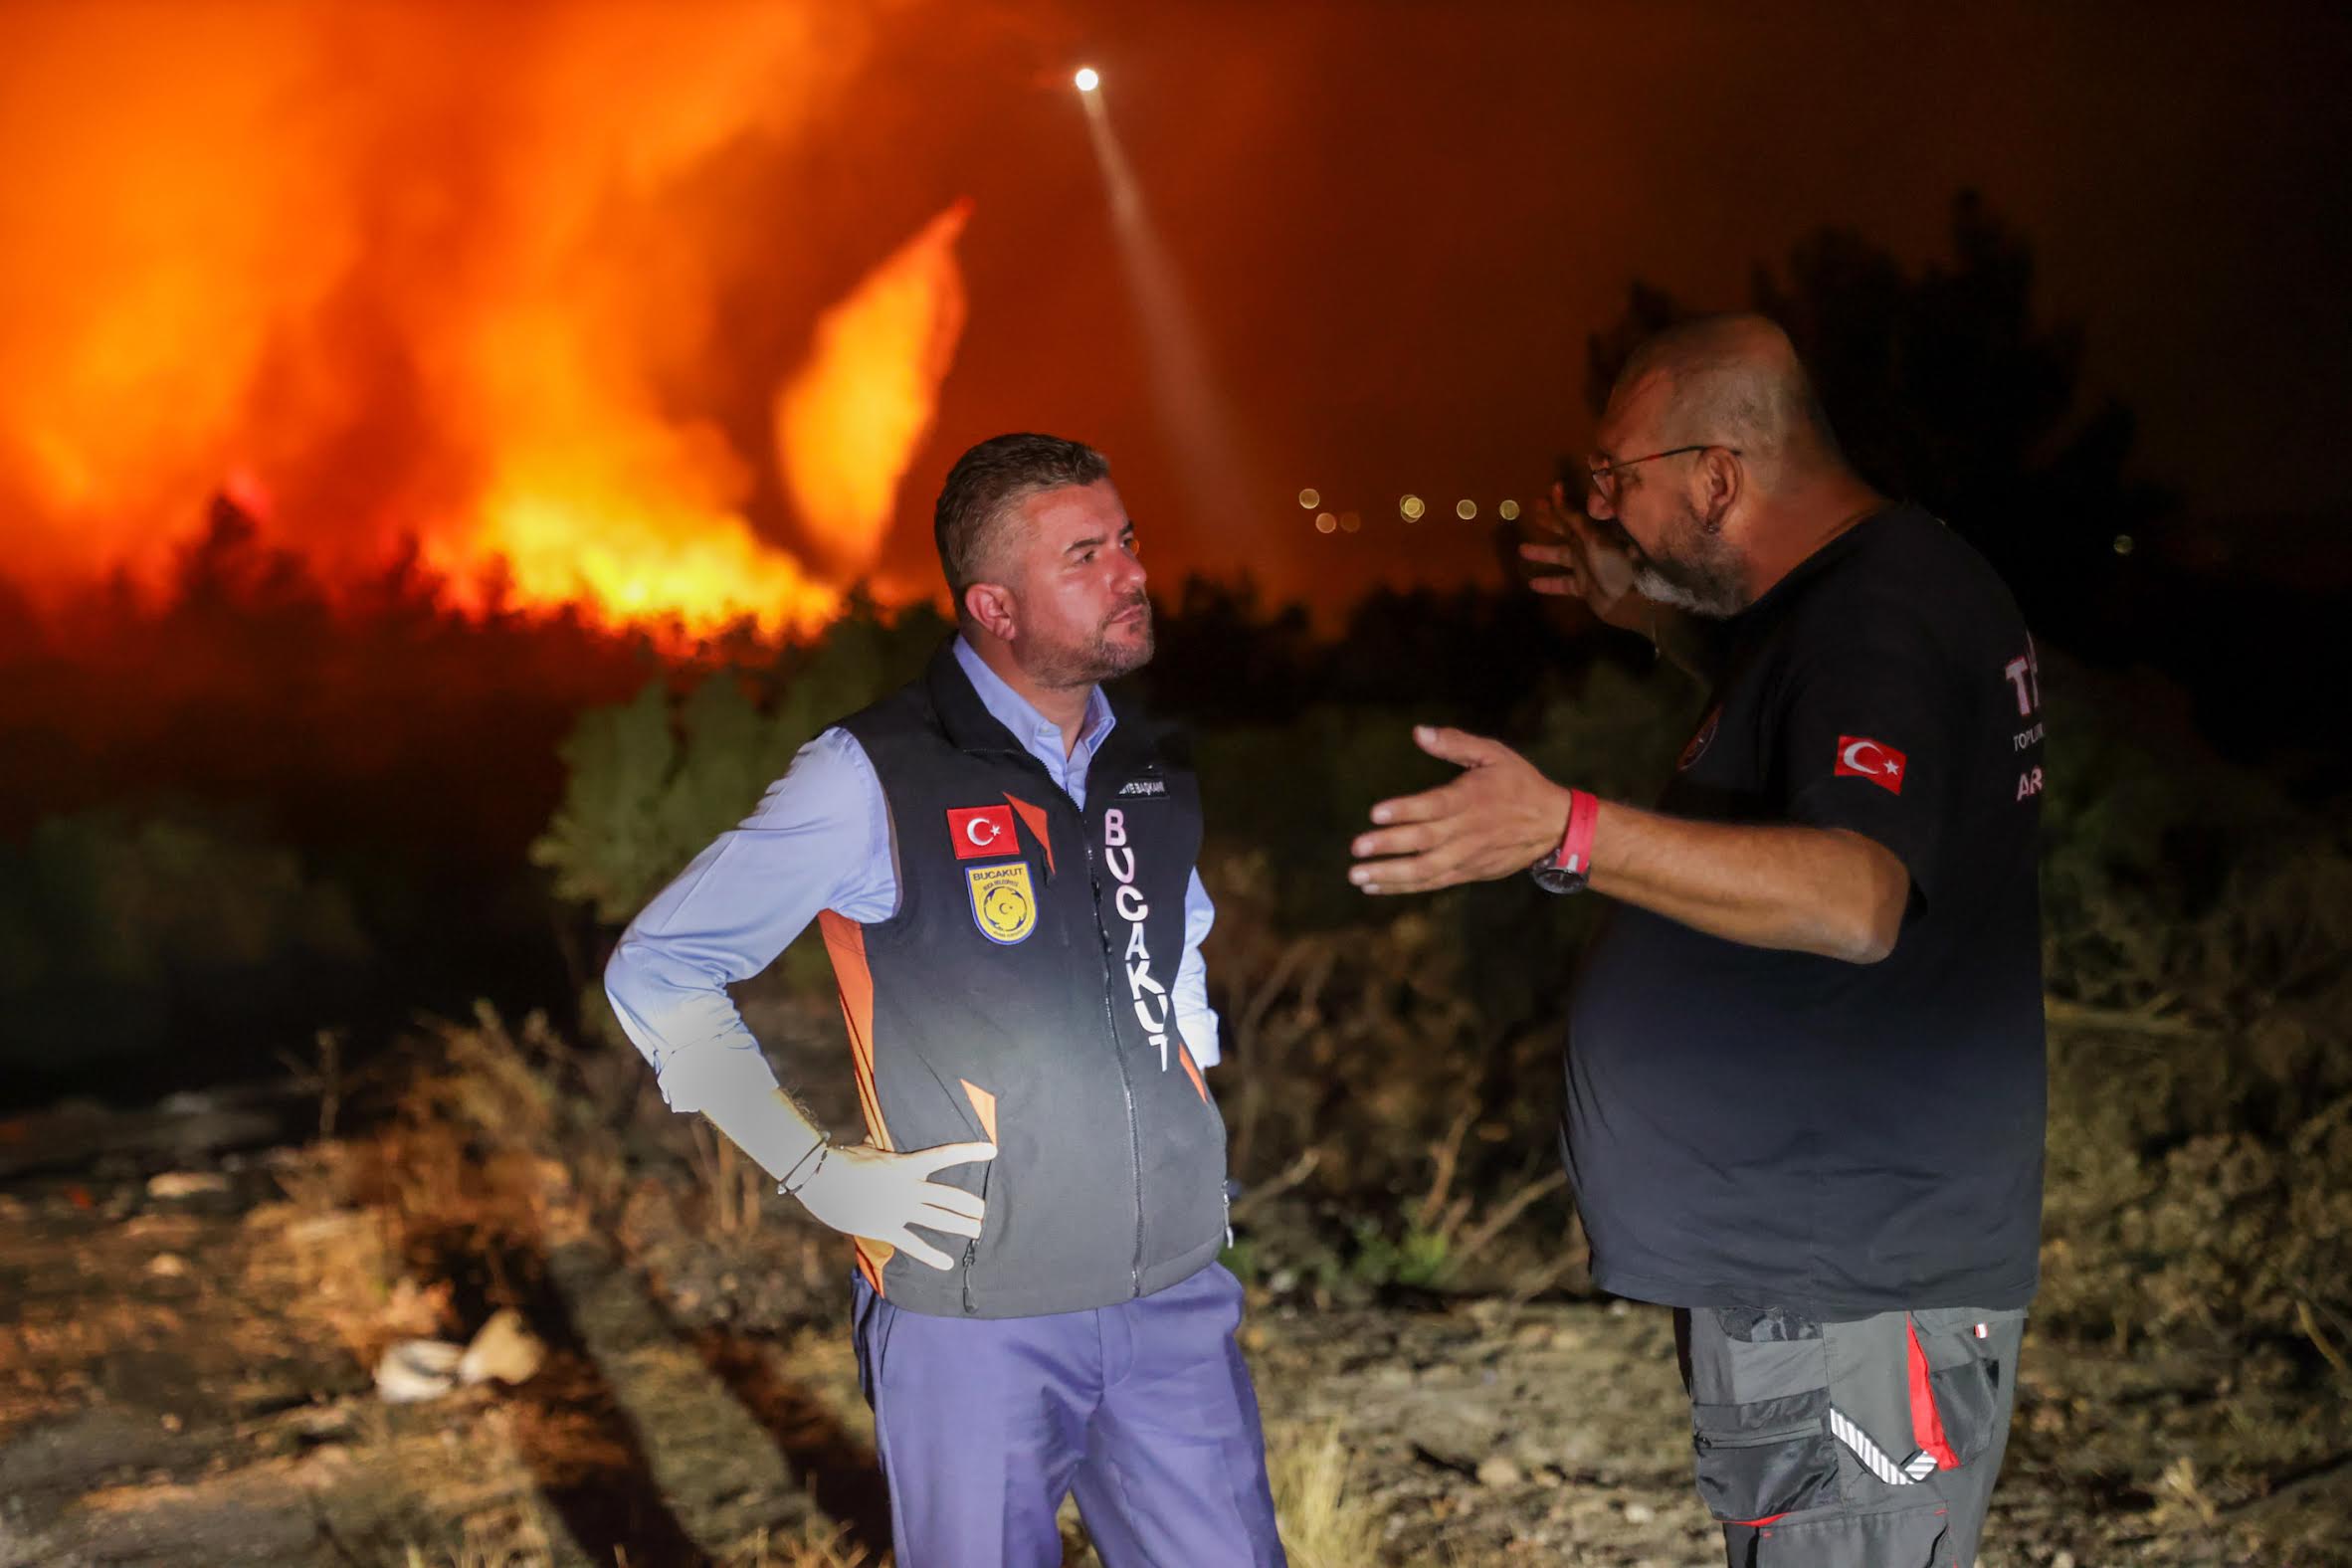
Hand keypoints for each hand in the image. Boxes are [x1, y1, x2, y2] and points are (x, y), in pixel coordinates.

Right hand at [792, 1139, 995, 1270]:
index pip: (945, 1155)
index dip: (970, 1152)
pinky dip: (932, 1255)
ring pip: (939, 1219)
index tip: (992, 1150)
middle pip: (949, 1197)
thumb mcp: (866, 1148)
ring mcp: (900, 1209)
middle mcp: (909, 1188)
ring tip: (978, 1231)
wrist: (822, 1178)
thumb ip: (878, 1145)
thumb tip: (874, 1135)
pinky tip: (948, 1263)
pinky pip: (914, 1244)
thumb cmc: (842, 1160)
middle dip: (970, 1205)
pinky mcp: (887, 1228)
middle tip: (984, 1211)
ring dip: (961, 1226)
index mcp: (907, 1165)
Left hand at [1348, 727, 1571, 894]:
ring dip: (1389, 874)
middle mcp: (1467, 830)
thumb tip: (1418, 732)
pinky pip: (1432, 883)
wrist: (1553, 825)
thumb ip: (1455, 743)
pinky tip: (1375, 886)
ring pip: (1425, 869)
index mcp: (1471, 798)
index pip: (1434, 806)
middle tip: (1356, 848)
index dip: (1404, 810)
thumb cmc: (1518, 783)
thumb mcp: (1493, 754)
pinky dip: (1403, 887)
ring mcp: (1467, 855)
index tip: (1375, 813)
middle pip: (1424, 841)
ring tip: (1357, 876)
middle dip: (1388, 846)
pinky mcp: (1467, 872)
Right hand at [1519, 480, 1648, 634]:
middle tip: (1531, 511)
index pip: (1572, 514)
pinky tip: (1532, 583)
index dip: (1559, 504)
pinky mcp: (1583, 588)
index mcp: (1592, 533)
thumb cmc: (1614, 564)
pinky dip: (1549, 584)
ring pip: (1558, 557)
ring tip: (1521, 549)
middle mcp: (1588, 547)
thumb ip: (1573, 519)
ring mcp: (1585, 567)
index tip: (1547, 492)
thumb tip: (1558, 491)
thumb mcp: (1593, 538)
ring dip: (1541, 553)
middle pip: (1563, 532)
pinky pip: (1562, 584)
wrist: (1630, 599)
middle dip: (1548, 522)